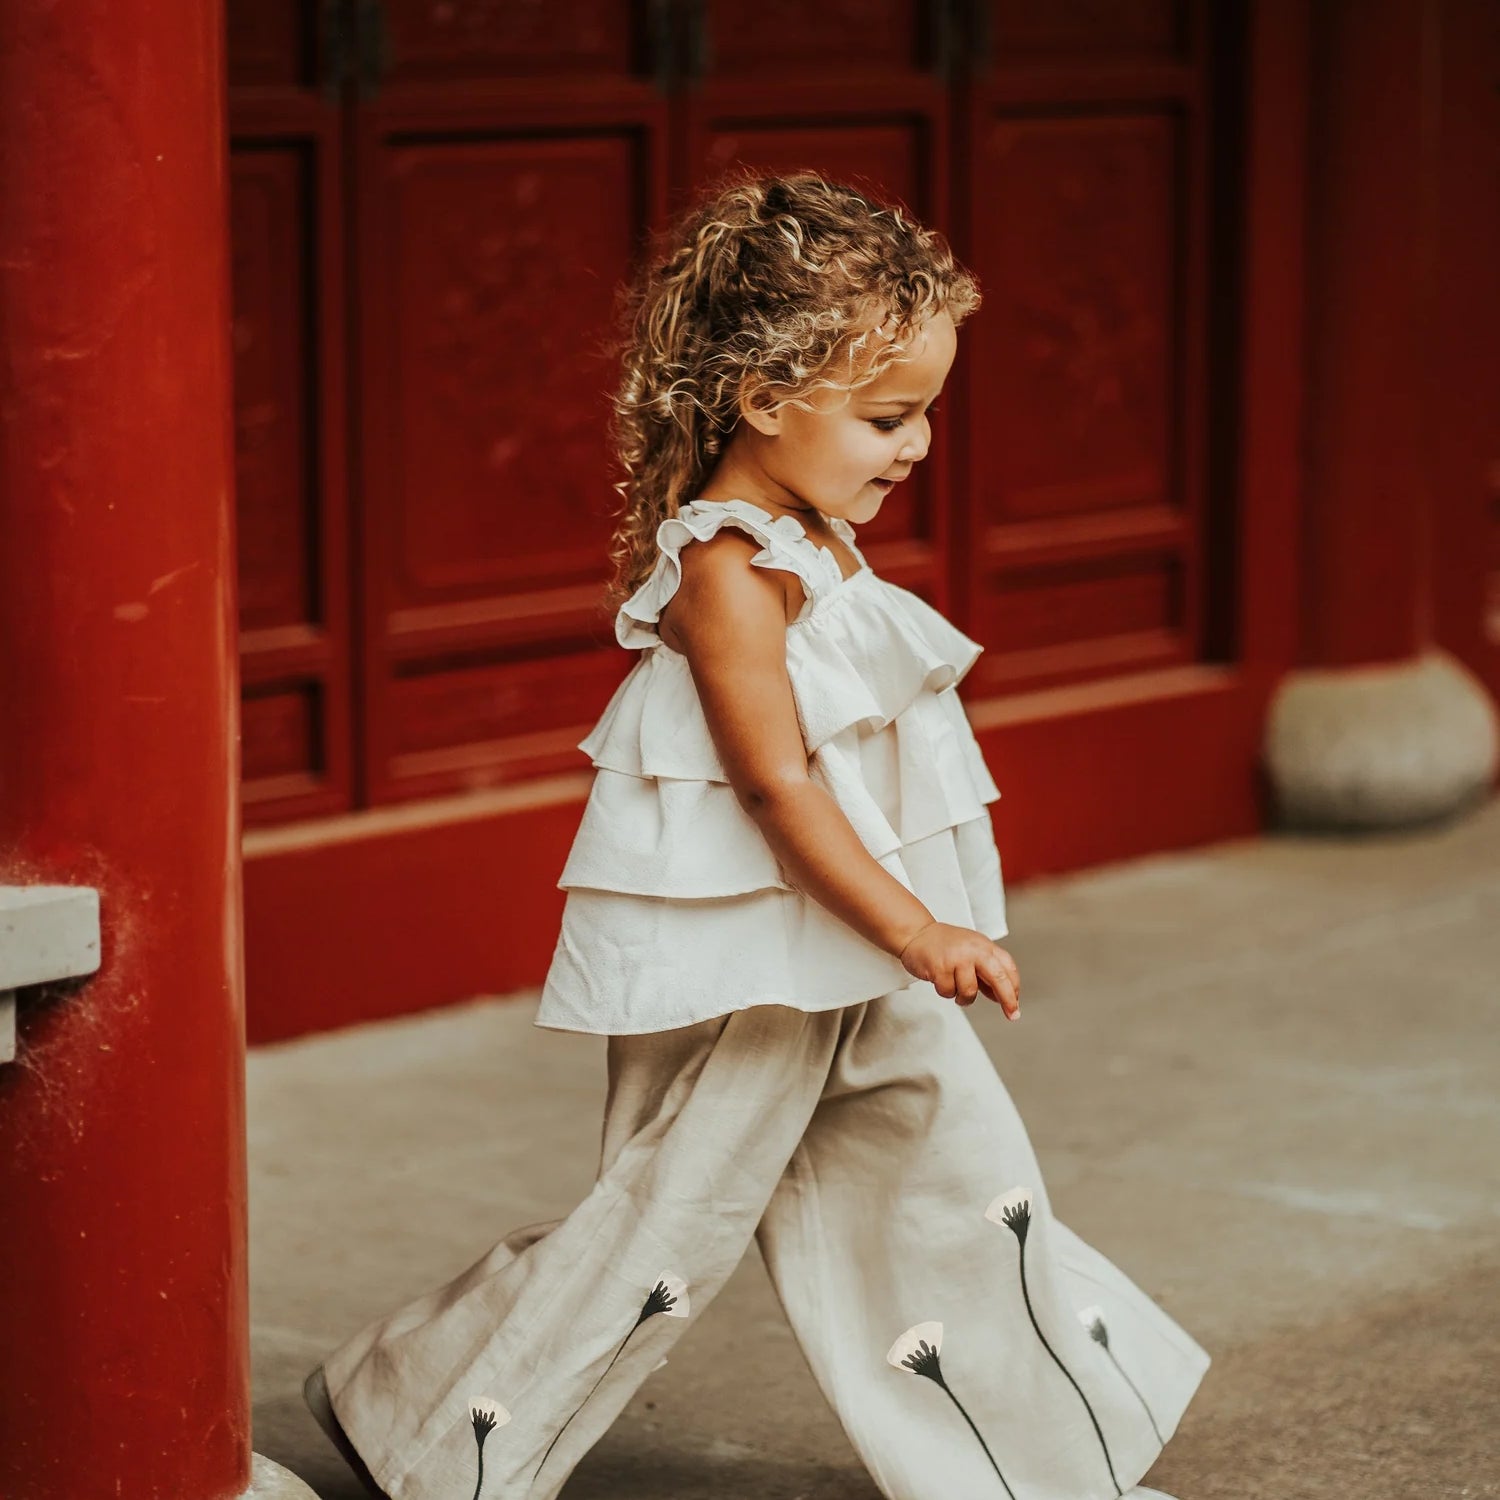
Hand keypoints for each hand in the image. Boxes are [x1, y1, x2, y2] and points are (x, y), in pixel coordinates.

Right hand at [897, 921, 1020, 1019]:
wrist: (916, 932)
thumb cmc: (945, 944)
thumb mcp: (972, 952)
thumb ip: (986, 973)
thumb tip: (1001, 998)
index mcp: (984, 945)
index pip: (1007, 968)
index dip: (1014, 988)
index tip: (1015, 1005)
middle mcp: (974, 950)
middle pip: (999, 978)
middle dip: (1008, 999)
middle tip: (1012, 1014)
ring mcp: (957, 958)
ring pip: (970, 992)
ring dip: (963, 997)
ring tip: (954, 987)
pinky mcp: (940, 967)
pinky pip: (948, 992)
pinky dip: (945, 991)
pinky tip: (940, 979)